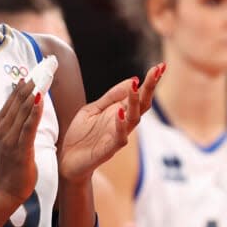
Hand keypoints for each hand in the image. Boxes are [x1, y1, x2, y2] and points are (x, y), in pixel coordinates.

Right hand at [0, 78, 43, 202]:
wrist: (6, 189)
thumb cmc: (12, 164)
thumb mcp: (11, 138)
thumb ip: (16, 120)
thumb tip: (24, 100)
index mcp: (1, 124)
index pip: (13, 98)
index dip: (25, 82)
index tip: (38, 67)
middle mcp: (3, 128)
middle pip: (18, 100)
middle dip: (32, 82)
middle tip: (45, 66)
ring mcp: (10, 138)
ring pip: (22, 110)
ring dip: (33, 92)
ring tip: (43, 76)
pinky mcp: (20, 149)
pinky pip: (28, 127)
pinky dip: (34, 113)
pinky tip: (40, 100)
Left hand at [59, 63, 163, 183]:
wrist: (67, 160)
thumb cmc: (80, 136)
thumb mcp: (93, 109)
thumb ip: (111, 97)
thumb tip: (133, 79)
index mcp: (119, 112)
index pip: (139, 95)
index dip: (149, 81)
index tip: (160, 66)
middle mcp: (122, 124)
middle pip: (142, 105)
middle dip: (150, 88)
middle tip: (157, 71)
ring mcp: (116, 137)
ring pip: (133, 119)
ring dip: (135, 102)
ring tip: (136, 86)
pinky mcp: (108, 150)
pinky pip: (119, 138)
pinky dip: (120, 125)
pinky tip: (119, 113)